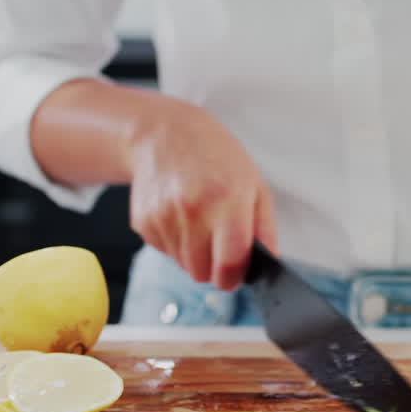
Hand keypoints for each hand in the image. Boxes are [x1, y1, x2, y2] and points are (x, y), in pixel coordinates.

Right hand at [126, 98, 277, 290]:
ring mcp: (163, 216)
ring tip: (198, 220)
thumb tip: (267, 263)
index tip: (235, 274)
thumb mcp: (253, 183)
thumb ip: (264, 228)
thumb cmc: (215, 157)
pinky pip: (164, 251)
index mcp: (226, 201)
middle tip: (218, 242)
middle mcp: (192, 210)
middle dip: (213, 267)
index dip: (234, 278)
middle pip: (202, 274)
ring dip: (193, 253)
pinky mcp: (142, 222)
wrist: (164, 133)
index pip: (229, 266)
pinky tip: (179, 213)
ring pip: (182, 265)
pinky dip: (174, 242)